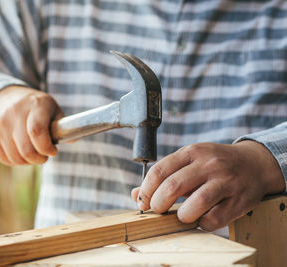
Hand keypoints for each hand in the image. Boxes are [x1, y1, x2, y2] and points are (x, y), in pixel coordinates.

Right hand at [0, 86, 63, 165]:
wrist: (1, 96)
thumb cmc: (33, 106)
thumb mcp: (51, 107)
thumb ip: (62, 124)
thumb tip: (73, 139)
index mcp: (35, 105)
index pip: (37, 132)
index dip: (46, 148)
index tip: (52, 151)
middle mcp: (14, 113)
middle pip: (27, 150)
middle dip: (39, 159)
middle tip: (44, 156)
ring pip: (16, 158)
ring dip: (27, 162)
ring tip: (32, 153)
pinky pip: (4, 159)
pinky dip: (15, 160)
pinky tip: (19, 151)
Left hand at [131, 141, 284, 230]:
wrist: (254, 164)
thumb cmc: (213, 165)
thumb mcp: (188, 161)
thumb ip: (162, 177)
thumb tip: (135, 195)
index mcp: (191, 152)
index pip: (160, 170)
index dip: (146, 190)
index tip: (142, 202)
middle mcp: (208, 164)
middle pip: (174, 185)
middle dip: (159, 203)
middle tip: (157, 210)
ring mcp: (225, 181)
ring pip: (197, 203)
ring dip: (182, 215)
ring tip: (180, 216)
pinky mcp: (239, 199)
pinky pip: (215, 218)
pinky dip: (202, 223)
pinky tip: (200, 219)